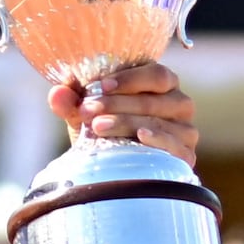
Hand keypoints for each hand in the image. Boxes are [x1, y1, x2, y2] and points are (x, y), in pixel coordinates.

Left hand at [54, 61, 197, 167]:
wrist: (117, 169)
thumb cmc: (104, 131)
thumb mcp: (86, 115)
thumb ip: (71, 103)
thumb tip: (56, 94)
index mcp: (162, 84)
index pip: (155, 74)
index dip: (129, 79)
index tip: (100, 86)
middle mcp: (179, 104)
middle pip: (154, 98)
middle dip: (118, 104)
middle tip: (88, 111)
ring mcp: (186, 131)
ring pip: (159, 122)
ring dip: (127, 122)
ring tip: (98, 127)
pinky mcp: (187, 156)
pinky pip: (176, 146)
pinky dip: (158, 140)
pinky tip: (140, 137)